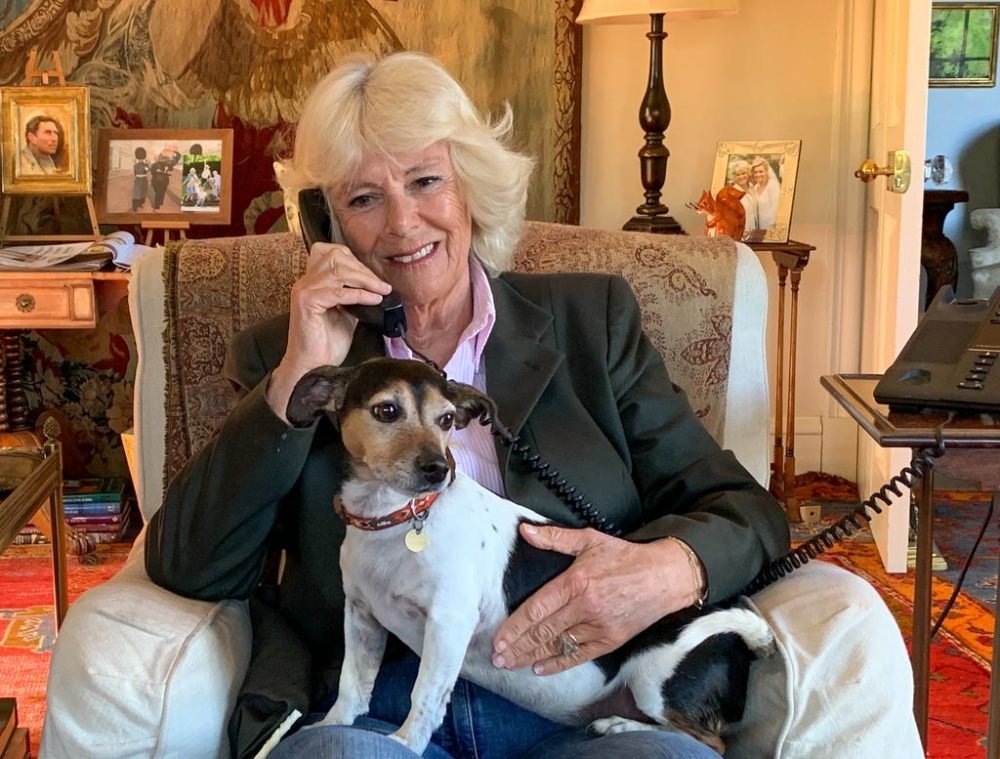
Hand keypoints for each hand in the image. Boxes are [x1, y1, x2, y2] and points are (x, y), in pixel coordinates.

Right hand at [267, 242, 391, 419]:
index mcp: (312, 282)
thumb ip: (356, 296)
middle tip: (382, 285)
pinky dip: (359, 294)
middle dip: (362, 269)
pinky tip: (374, 299)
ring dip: (365, 279)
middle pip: (335, 256)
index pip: (331, 252)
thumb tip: (377, 286)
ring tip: (382, 290)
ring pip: (338, 271)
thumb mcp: (347, 314)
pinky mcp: (307, 303)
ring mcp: (304, 291)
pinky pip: (338, 292)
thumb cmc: (327, 344)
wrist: (313, 367)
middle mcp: (305, 282)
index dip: (355, 260)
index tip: (375, 277)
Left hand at [491, 524, 698, 675]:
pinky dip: (558, 663)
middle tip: (496, 657)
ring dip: (531, 657)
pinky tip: (540, 668)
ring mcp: (599, 626)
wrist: (665, 577)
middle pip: (543, 631)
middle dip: (517, 646)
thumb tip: (525, 530)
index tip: (498, 638)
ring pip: (558, 646)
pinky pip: (579, 656)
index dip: (515, 626)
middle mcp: (585, 607)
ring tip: (510, 664)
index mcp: (576, 582)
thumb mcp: (590, 540)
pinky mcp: (611, 640)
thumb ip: (555, 537)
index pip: (537, 608)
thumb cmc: (626, 557)